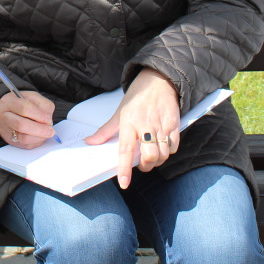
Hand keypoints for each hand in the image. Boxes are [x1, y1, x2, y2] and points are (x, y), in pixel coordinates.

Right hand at [0, 90, 56, 147]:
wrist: (4, 112)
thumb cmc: (19, 103)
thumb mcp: (30, 96)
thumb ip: (42, 104)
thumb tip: (48, 119)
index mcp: (8, 102)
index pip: (25, 108)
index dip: (39, 115)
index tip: (48, 118)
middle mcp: (4, 118)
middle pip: (22, 125)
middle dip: (40, 129)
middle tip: (51, 130)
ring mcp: (6, 131)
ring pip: (24, 138)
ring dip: (40, 137)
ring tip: (47, 133)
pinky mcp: (12, 142)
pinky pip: (27, 145)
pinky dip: (37, 141)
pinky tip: (41, 135)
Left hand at [85, 68, 179, 188]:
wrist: (158, 80)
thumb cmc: (137, 97)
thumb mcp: (119, 112)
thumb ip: (105, 131)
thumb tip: (89, 142)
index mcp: (128, 122)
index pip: (125, 150)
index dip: (124, 168)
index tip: (124, 182)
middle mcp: (145, 125)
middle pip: (149, 156)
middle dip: (146, 166)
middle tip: (142, 164)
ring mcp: (161, 125)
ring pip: (162, 154)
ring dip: (157, 160)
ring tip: (152, 156)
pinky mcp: (174, 124)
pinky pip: (173, 147)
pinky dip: (168, 151)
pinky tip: (162, 146)